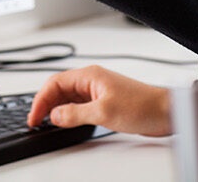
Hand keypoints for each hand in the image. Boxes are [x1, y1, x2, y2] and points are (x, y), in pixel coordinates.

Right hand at [27, 66, 171, 136]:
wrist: (164, 111)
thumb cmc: (141, 105)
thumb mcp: (103, 112)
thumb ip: (75, 114)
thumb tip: (54, 115)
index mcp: (89, 75)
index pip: (55, 83)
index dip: (40, 100)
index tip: (33, 117)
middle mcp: (92, 80)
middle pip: (59, 88)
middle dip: (44, 103)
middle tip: (36, 122)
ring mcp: (97, 90)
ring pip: (68, 96)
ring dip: (55, 108)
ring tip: (46, 123)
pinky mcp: (103, 101)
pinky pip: (78, 104)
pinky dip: (68, 113)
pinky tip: (65, 122)